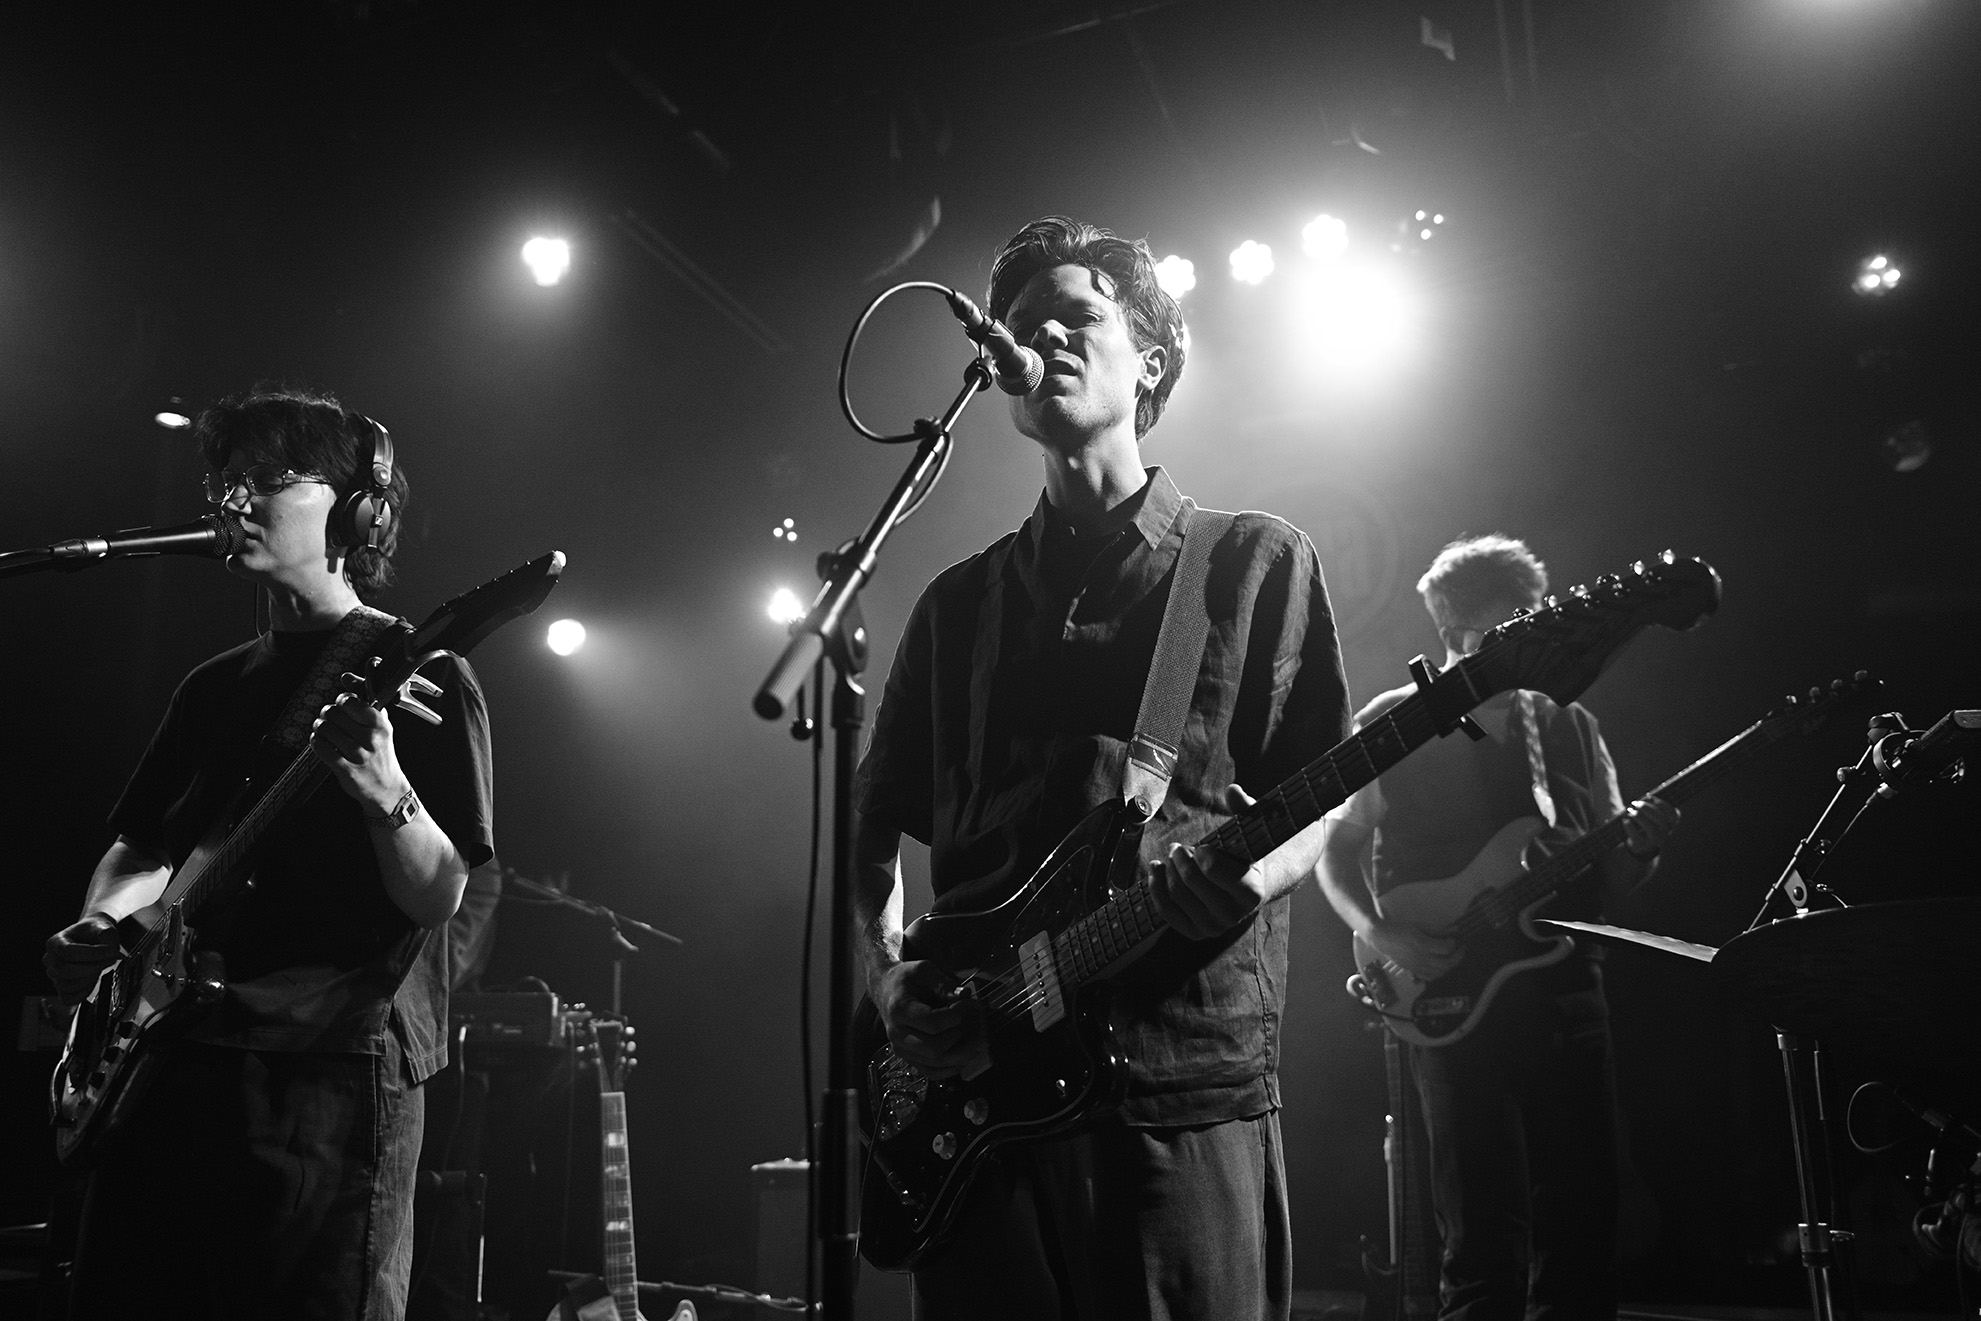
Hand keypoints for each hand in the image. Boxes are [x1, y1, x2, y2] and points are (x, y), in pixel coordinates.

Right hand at [44, 914, 120, 1004]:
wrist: (93, 937)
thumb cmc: (95, 932)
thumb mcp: (104, 927)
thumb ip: (108, 937)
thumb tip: (113, 953)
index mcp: (55, 942)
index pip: (68, 951)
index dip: (92, 953)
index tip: (111, 951)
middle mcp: (50, 959)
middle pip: (65, 970)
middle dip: (92, 967)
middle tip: (110, 960)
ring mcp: (54, 975)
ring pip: (67, 985)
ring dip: (90, 979)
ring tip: (102, 967)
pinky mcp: (60, 987)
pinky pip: (68, 998)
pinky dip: (83, 993)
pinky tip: (94, 980)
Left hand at [310, 676, 410, 812]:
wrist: (387, 787)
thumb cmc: (381, 753)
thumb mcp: (380, 725)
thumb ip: (365, 700)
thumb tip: (347, 677)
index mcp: (380, 724)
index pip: (349, 701)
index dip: (340, 702)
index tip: (342, 707)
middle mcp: (371, 738)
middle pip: (332, 713)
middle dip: (326, 715)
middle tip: (329, 720)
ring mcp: (358, 755)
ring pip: (324, 729)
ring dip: (319, 729)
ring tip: (325, 732)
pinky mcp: (346, 770)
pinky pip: (321, 748)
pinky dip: (317, 742)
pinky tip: (321, 743)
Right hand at [872, 959, 987, 1077]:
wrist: (886, 990)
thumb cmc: (907, 979)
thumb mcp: (924, 970)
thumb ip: (944, 983)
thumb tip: (965, 995)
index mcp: (899, 1009)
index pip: (932, 1023)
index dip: (955, 1017)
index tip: (966, 1006)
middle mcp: (897, 1033)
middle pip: (933, 1048)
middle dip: (960, 1038)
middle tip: (974, 1025)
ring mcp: (902, 1048)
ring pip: (934, 1064)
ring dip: (961, 1055)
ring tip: (977, 1042)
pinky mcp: (908, 1057)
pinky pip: (931, 1072)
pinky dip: (951, 1068)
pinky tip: (965, 1057)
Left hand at [1149, 784, 1271, 940]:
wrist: (1249, 887)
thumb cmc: (1246, 855)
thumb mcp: (1251, 830)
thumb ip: (1245, 809)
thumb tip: (1233, 790)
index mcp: (1252, 892)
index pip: (1214, 870)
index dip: (1203, 853)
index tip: (1202, 846)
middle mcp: (1234, 915)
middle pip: (1190, 881)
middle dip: (1180, 858)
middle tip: (1179, 847)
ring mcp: (1214, 927)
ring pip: (1176, 894)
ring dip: (1167, 869)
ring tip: (1171, 856)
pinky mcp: (1196, 932)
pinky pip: (1166, 912)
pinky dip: (1156, 888)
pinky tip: (1156, 870)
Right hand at [1362, 919, 1456, 980]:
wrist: (1382, 938)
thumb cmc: (1400, 928)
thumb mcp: (1419, 925)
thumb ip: (1438, 929)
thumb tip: (1455, 929)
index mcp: (1422, 944)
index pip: (1446, 948)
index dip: (1453, 943)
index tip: (1454, 938)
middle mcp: (1421, 958)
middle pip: (1447, 963)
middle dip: (1458, 956)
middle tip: (1461, 948)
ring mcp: (1417, 967)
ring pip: (1440, 972)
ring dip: (1450, 966)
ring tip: (1452, 957)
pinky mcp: (1414, 971)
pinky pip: (1430, 977)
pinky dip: (1439, 973)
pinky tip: (1441, 966)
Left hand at [1623, 795, 1679, 858]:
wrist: (1639, 847)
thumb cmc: (1645, 828)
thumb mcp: (1652, 818)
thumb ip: (1652, 809)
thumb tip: (1647, 797)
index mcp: (1670, 827)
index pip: (1673, 815)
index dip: (1662, 805)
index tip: (1650, 798)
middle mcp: (1665, 835)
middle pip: (1661, 820)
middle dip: (1647, 808)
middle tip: (1635, 803)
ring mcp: (1654, 843)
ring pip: (1651, 828)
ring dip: (1639, 816)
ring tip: (1630, 811)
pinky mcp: (1642, 847)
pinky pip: (1637, 837)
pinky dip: (1630, 827)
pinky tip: (1625, 821)